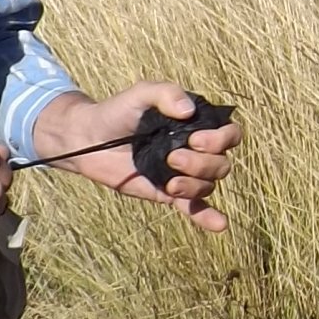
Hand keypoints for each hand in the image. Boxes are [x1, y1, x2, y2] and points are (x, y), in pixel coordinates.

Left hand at [32, 84, 243, 231]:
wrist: (88, 139)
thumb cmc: (116, 112)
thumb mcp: (141, 93)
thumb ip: (166, 93)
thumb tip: (188, 111)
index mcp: (196, 124)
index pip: (229, 135)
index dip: (220, 140)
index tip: (194, 138)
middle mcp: (195, 149)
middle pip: (221, 164)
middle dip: (201, 164)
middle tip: (172, 157)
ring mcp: (182, 173)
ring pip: (208, 185)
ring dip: (194, 185)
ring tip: (170, 181)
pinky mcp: (167, 193)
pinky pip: (194, 207)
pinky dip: (208, 216)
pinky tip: (220, 224)